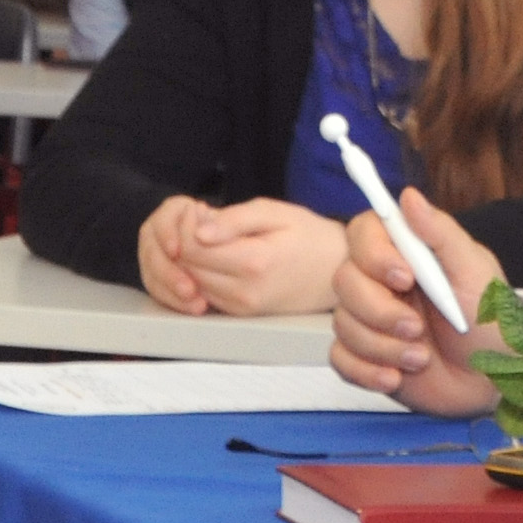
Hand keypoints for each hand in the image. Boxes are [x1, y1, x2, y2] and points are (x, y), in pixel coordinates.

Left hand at [149, 198, 352, 317]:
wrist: (337, 271)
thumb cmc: (310, 236)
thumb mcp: (275, 213)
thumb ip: (235, 219)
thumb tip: (199, 231)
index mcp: (254, 262)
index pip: (192, 247)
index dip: (186, 225)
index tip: (199, 209)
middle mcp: (244, 292)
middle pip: (187, 267)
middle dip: (185, 241)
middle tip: (204, 220)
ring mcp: (243, 307)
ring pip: (192, 282)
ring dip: (192, 259)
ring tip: (214, 237)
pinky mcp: (242, 313)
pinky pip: (206, 292)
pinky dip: (204, 273)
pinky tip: (220, 255)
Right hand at [329, 196, 509, 416]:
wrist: (494, 381)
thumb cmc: (492, 322)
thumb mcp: (475, 273)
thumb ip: (441, 233)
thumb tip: (408, 195)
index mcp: (407, 254)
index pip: (364, 234)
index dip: (374, 254)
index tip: (405, 277)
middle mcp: (382, 283)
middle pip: (344, 281)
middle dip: (379, 310)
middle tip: (417, 328)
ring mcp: (371, 321)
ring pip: (343, 323)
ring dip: (383, 346)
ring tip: (420, 357)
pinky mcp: (366, 357)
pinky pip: (340, 359)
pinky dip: (366, 370)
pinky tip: (396, 377)